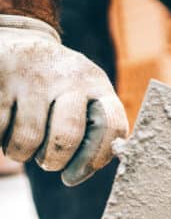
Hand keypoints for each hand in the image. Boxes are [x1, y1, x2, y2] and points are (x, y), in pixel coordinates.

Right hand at [0, 14, 127, 185]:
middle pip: (66, 138)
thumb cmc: (59, 87)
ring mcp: (33, 76)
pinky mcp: (0, 78)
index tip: (73, 176)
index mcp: (98, 85)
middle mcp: (69, 77)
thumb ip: (93, 131)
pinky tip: (5, 126)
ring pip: (27, 139)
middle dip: (54, 161)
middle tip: (47, 162)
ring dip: (21, 153)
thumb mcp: (85, 98)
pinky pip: (0, 129)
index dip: (95, 159)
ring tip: (23, 143)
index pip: (111, 127)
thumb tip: (78, 174)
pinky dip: (0, 138)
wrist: (20, 42)